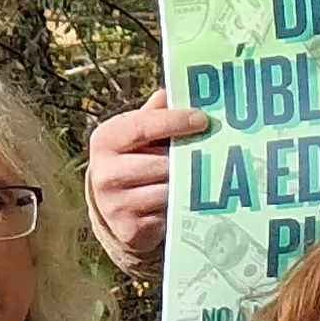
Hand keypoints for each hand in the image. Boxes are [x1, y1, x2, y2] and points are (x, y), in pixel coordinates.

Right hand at [87, 92, 209, 267]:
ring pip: (167, 190)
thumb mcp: (138, 134)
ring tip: (204, 177)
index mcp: (105, 140)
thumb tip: (174, 90)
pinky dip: (181, 207)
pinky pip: (167, 214)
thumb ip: (155, 114)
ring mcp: (114, 203)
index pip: (143, 125)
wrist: (112, 208)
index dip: (174, 121)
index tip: (203, 119)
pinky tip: (188, 201)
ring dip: (189, 185)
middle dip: (188, 159)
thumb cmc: (133, 159)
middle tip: (216, 152)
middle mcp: (103, 172)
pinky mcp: (128, 229)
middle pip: (161, 163)